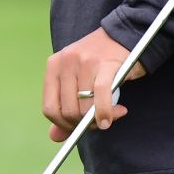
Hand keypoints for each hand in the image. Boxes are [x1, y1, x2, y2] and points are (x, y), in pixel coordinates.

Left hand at [42, 26, 144, 140]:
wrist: (123, 35)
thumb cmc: (99, 62)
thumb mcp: (77, 81)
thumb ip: (65, 107)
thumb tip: (55, 137)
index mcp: (53, 65)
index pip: (49, 108)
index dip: (64, 125)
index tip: (80, 128)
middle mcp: (65, 61)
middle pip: (68, 110)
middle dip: (84, 124)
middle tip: (99, 122)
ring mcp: (84, 61)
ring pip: (85, 106)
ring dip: (99, 118)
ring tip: (113, 114)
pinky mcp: (105, 64)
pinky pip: (101, 95)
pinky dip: (105, 112)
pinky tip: (113, 116)